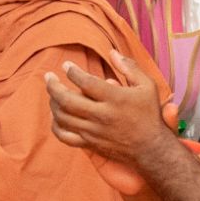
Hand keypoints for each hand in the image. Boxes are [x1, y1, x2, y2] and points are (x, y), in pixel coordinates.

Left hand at [45, 52, 177, 189]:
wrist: (151, 148)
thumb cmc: (149, 114)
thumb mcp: (147, 86)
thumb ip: (130, 67)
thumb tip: (112, 52)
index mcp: (115, 99)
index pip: (86, 82)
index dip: (72, 72)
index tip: (66, 65)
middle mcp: (102, 116)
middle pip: (67, 100)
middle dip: (53, 86)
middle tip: (48, 77)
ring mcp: (94, 132)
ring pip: (63, 117)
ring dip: (53, 103)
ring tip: (52, 93)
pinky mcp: (90, 143)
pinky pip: (64, 136)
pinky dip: (55, 125)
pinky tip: (55, 115)